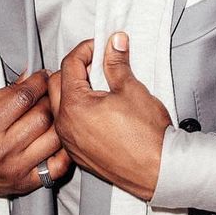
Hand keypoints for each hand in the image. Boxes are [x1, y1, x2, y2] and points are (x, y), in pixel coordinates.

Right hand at [0, 68, 71, 197]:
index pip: (24, 98)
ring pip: (54, 138)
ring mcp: (15, 168)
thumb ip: (5, 91)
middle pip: (42, 116)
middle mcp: (1, 150)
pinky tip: (58, 139)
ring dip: (59, 122)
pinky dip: (64, 151)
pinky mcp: (25, 183)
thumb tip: (29, 75)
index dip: (38, 82)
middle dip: (50, 99)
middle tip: (49, 94)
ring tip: (54, 115)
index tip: (43, 77)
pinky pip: (57, 166)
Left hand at [48, 33, 170, 201]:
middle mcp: (65, 126)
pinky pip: (68, 126)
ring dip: (73, 90)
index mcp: (74, 106)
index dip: (86, 49)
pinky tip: (98, 109)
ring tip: (100, 86)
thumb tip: (114, 44)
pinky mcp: (78, 154)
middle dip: (75, 68)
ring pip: (59, 106)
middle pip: (56, 83)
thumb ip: (117, 63)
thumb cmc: (147, 136)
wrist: (158, 170)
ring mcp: (70, 142)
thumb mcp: (131, 89)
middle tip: (98, 63)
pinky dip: (77, 112)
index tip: (100, 46)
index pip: (69, 65)